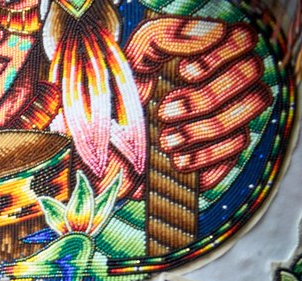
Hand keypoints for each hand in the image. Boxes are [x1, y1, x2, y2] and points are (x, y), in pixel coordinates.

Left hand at [126, 18, 270, 189]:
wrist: (117, 133)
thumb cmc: (133, 82)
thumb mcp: (142, 51)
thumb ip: (171, 34)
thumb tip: (211, 35)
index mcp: (218, 47)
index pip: (243, 38)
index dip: (220, 54)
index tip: (184, 72)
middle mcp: (236, 76)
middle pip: (249, 76)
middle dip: (206, 97)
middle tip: (165, 112)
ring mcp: (236, 109)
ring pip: (249, 108)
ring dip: (206, 128)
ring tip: (166, 140)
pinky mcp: (229, 143)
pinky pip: (237, 146)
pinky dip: (207, 155)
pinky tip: (178, 160)